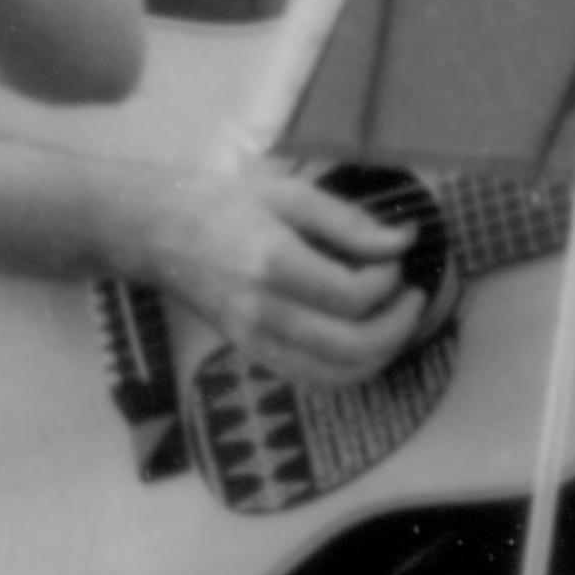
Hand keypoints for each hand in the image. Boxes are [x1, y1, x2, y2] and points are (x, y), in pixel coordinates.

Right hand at [139, 164, 431, 391]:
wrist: (161, 234)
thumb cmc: (226, 204)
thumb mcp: (290, 194)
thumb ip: (349, 222)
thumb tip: (403, 241)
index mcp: (274, 265)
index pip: (352, 296)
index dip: (387, 280)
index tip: (394, 257)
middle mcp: (265, 314)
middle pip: (352, 346)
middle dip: (398, 326)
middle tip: (413, 297)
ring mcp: (257, 342)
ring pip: (336, 376)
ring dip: (381, 355)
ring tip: (396, 322)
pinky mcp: (253, 355)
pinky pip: (312, 379)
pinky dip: (349, 369)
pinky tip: (364, 340)